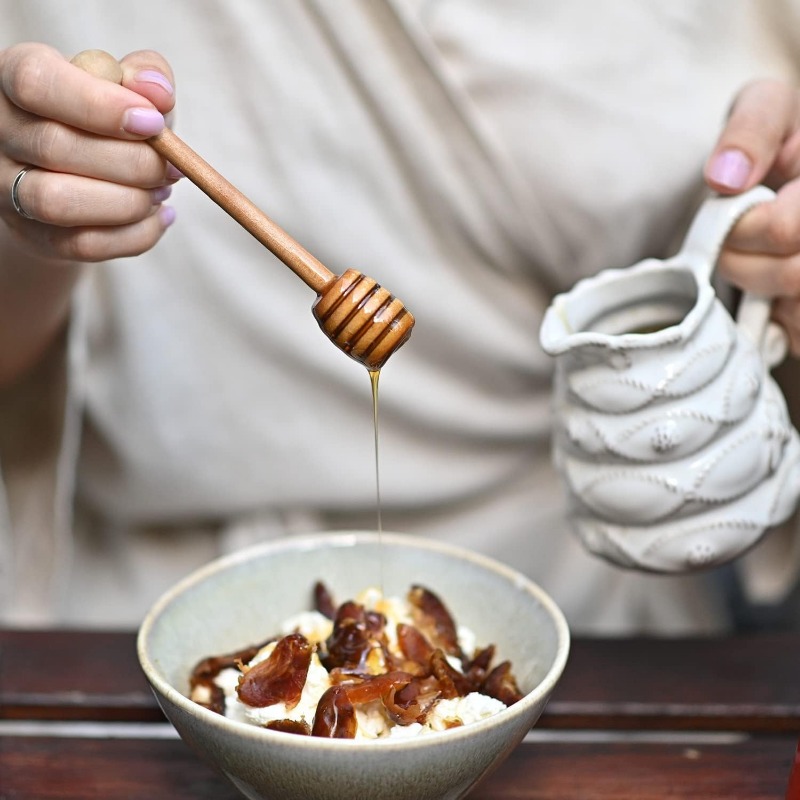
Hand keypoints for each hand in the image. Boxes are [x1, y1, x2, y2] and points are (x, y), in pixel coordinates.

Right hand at [0, 42, 178, 262]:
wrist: (80, 170)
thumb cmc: (105, 118)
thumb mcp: (125, 86)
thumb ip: (144, 77)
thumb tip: (158, 92)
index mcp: (14, 75)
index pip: (37, 83)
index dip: (100, 106)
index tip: (153, 124)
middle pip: (54, 147)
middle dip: (132, 162)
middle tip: (173, 167)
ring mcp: (6, 188)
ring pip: (58, 202)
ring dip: (128, 202)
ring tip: (162, 192)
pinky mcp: (33, 235)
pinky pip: (83, 244)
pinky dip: (135, 234)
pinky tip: (160, 217)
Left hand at [705, 78, 799, 353]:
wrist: (789, 170)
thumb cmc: (780, 140)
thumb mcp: (766, 108)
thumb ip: (751, 130)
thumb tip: (725, 178)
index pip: (783, 228)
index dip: (742, 228)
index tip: (733, 211)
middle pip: (793, 273)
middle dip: (745, 262)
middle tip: (735, 242)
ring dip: (764, 289)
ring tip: (763, 257)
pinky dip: (784, 317)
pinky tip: (780, 286)